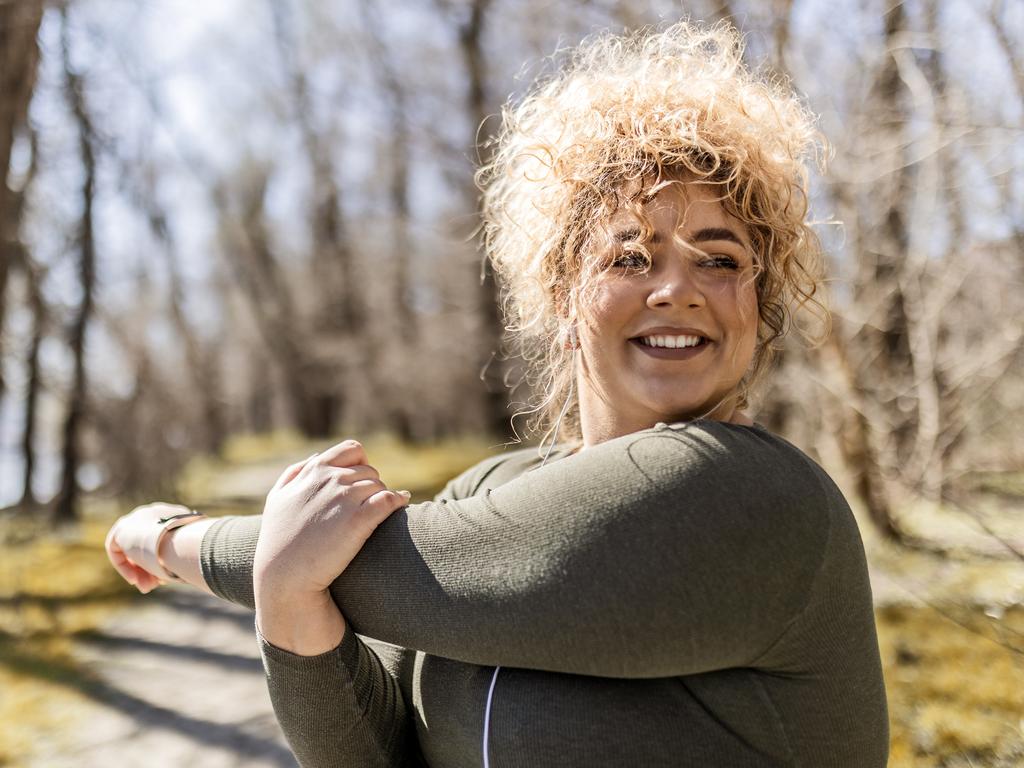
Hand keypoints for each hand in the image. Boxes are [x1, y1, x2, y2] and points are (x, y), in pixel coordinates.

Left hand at [105, 502, 189, 593]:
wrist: (180, 544)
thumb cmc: (190, 553)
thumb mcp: (186, 556)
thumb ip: (175, 559)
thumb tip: (168, 573)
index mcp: (177, 515)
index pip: (164, 540)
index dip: (162, 562)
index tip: (165, 579)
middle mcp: (156, 513)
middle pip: (146, 545)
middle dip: (148, 569)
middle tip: (153, 586)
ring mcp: (138, 517)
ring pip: (133, 549)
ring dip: (139, 570)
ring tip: (146, 586)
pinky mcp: (123, 526)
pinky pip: (118, 550)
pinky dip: (125, 567)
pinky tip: (135, 579)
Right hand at [253, 440, 409, 600]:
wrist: (283, 578)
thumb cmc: (278, 542)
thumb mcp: (277, 500)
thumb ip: (294, 474)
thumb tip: (317, 458)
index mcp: (314, 471)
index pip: (351, 450)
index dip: (361, 464)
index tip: (361, 482)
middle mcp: (330, 479)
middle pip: (369, 471)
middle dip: (371, 486)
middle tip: (368, 506)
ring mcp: (345, 498)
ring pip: (379, 486)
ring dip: (384, 496)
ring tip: (380, 513)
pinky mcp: (358, 520)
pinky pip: (389, 499)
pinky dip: (398, 500)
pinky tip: (402, 505)